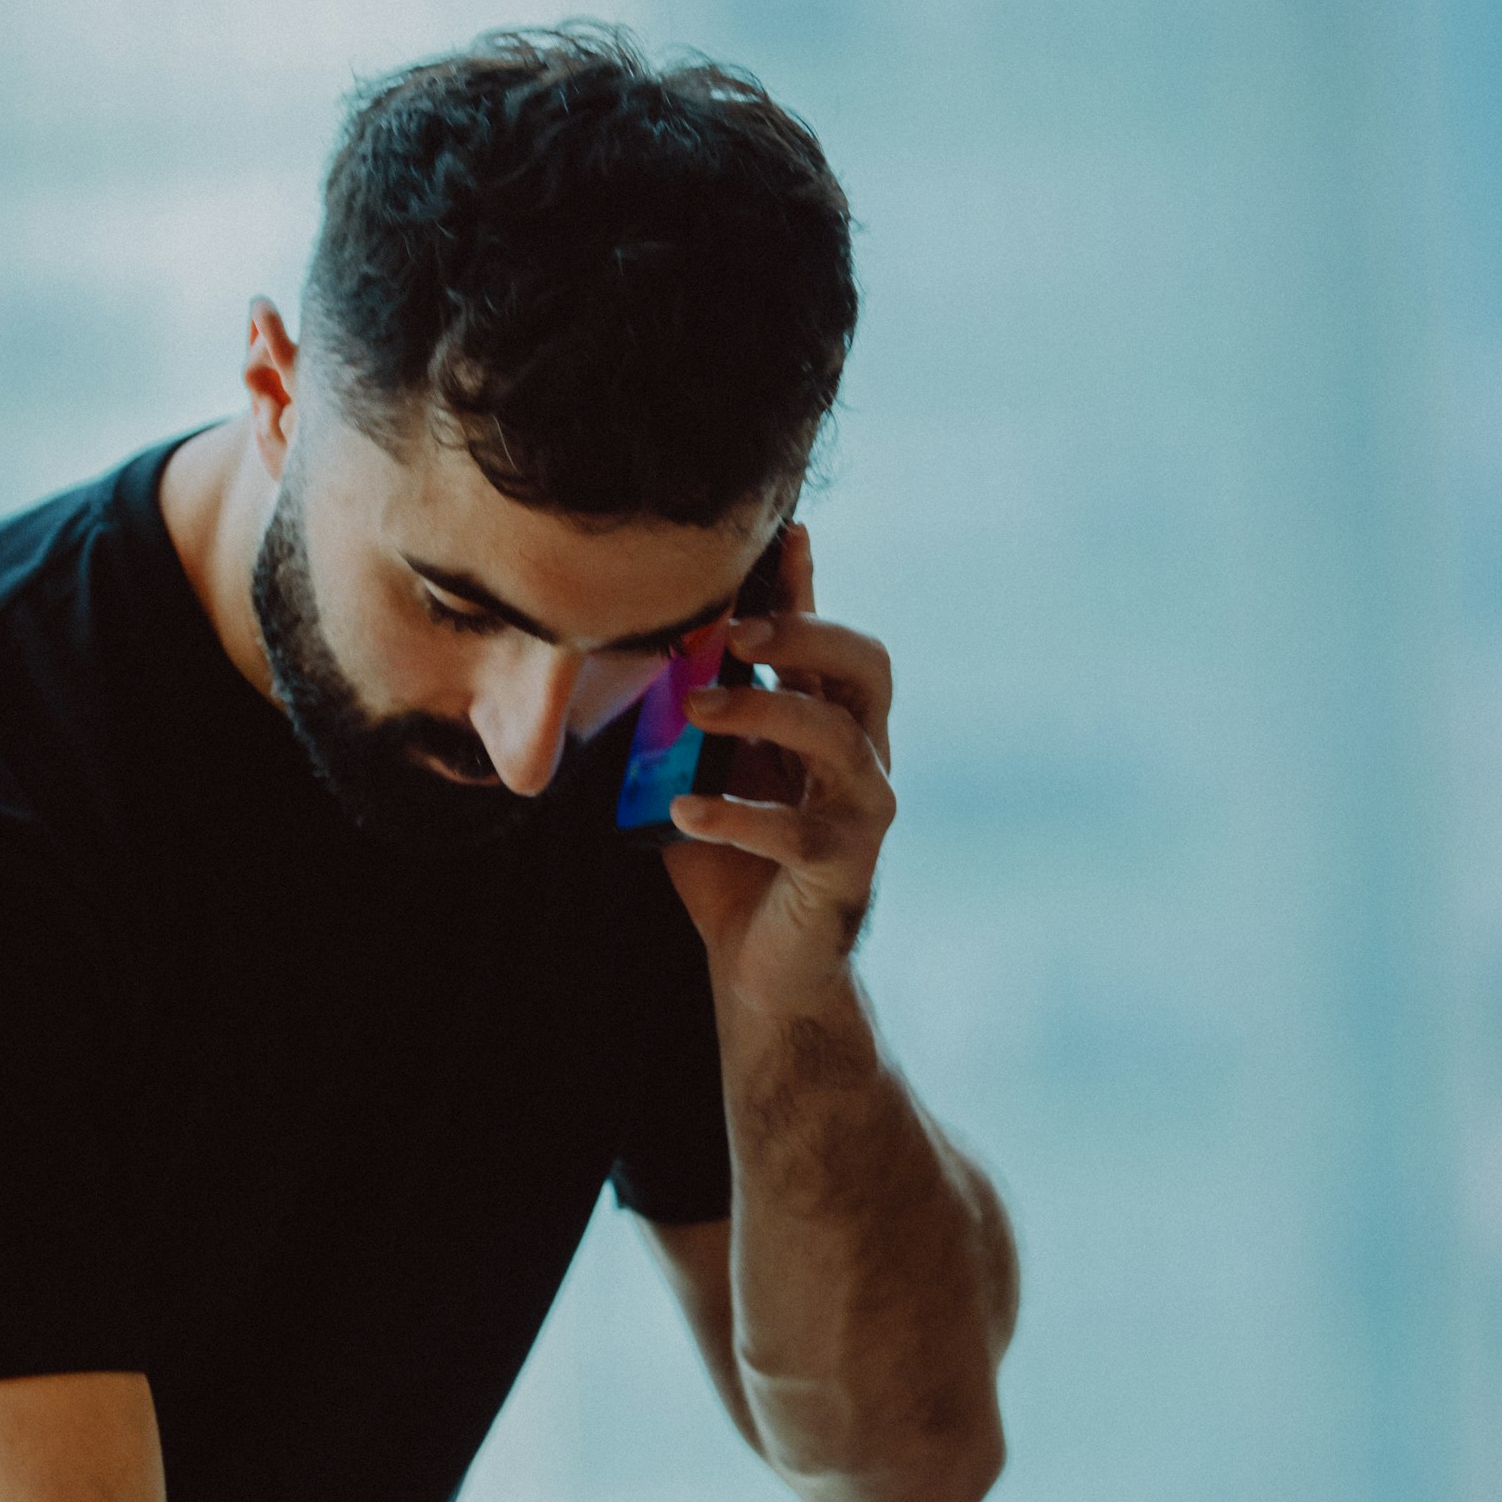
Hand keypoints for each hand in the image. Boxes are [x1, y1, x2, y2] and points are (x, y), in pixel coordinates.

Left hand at [663, 522, 894, 1018]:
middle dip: (808, 631)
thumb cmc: (733, 862)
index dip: (806, 583)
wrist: (763, 970)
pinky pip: (798, 832)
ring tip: (694, 708)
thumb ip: (691, 715)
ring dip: (766, 711)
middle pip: (867, 666)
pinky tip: (683, 811)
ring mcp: (861, 813)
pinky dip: (737, 816)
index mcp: (829, 724)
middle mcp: (861, 757)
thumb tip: (634, 646)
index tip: (780, 531)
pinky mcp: (844, 869)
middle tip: (736, 628)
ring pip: (841, 737)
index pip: (826, 637)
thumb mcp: (707, 771)